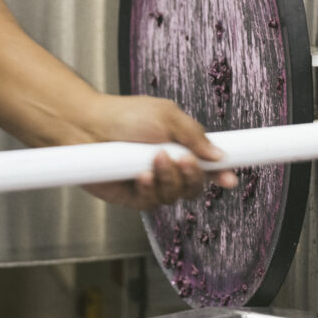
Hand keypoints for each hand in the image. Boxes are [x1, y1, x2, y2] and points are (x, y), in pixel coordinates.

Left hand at [78, 94, 237, 209]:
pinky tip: (141, 174)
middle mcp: (170, 168)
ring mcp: (153, 184)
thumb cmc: (124, 115)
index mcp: (183, 148)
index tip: (229, 178)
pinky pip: (153, 202)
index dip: (222, 173)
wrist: (87, 126)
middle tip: (183, 159)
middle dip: (193, 175)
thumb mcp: (168, 116)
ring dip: (169, 178)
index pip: (209, 166)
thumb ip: (195, 136)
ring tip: (154, 158)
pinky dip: (151, 188)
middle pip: (196, 186)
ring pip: (176, 195)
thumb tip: (219, 155)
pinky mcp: (134, 197)